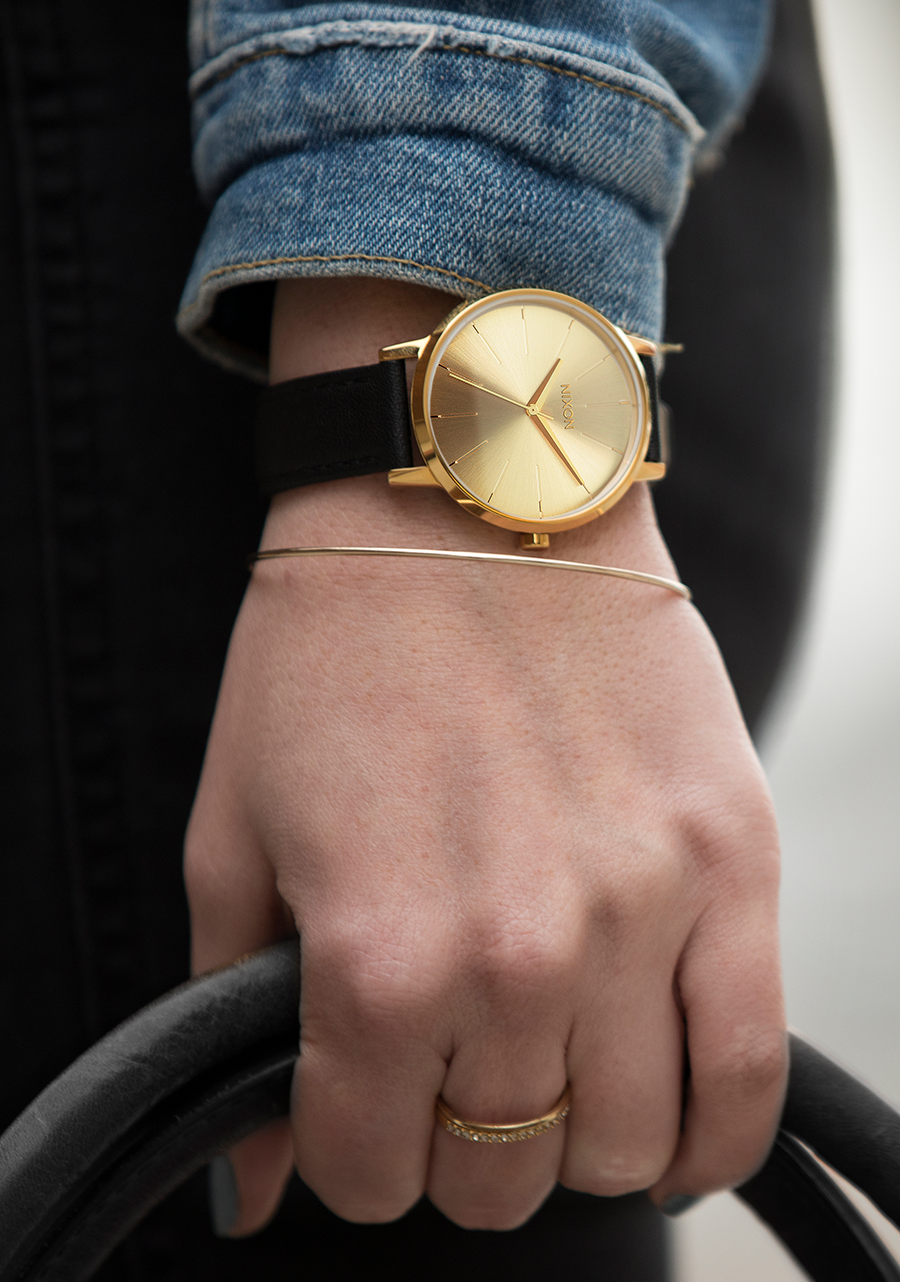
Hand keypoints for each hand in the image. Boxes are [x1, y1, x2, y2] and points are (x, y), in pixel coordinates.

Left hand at [184, 278, 785, 1234]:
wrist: (464, 504)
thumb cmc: (335, 652)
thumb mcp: (235, 831)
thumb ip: (230, 1020)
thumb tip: (247, 1193)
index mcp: (376, 955)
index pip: (368, 1166)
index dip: (351, 1153)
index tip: (360, 1107)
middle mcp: (516, 955)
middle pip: (497, 1173)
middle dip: (458, 1147)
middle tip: (453, 1071)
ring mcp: (640, 910)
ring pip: (622, 1145)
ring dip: (572, 1140)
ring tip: (550, 1070)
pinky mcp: (732, 860)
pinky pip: (750, 1071)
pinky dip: (713, 1136)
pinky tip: (670, 1127)